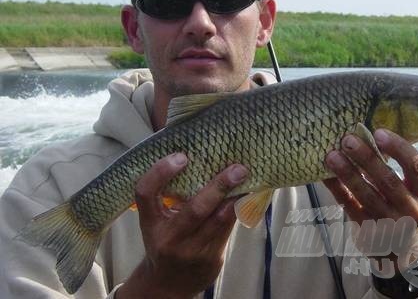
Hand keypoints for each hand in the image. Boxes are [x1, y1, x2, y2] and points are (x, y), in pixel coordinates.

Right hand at [117, 152, 247, 298]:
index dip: (160, 173)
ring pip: (219, 220)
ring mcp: (191, 251)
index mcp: (150, 222)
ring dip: (236, 197)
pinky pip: (229, 229)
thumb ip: (172, 197)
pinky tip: (247, 195)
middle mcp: (169, 238)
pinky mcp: (211, 258)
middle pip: (195, 210)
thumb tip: (202, 160)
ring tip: (246, 177)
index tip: (181, 156)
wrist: (167, 285)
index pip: (146, 193)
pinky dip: (239, 209)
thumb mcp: (157, 221)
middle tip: (237, 169)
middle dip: (219, 187)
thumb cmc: (164, 241)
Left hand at [323, 129, 417, 271]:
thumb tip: (363, 132)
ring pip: (367, 195)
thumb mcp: (407, 187)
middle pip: (388, 181)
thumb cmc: (398, 203)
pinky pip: (349, 206)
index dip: (398, 148)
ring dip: (348, 173)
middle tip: (347, 139)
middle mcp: (411, 209)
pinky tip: (325, 174)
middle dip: (367, 158)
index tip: (378, 132)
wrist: (398, 247)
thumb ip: (392, 165)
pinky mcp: (369, 232)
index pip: (416, 166)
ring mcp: (390, 224)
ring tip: (331, 155)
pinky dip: (336, 188)